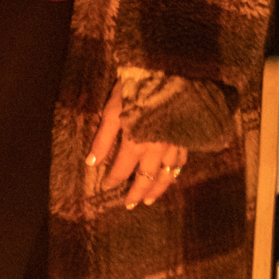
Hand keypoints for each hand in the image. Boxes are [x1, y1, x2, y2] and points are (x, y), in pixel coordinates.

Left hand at [87, 79, 188, 209]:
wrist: (172, 72)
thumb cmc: (137, 88)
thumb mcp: (115, 108)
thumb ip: (103, 138)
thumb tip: (91, 163)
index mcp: (137, 142)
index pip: (122, 169)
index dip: (113, 179)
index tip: (106, 186)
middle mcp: (157, 148)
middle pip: (146, 178)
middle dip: (136, 193)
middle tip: (130, 205)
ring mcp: (175, 143)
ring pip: (167, 174)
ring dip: (157, 189)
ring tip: (150, 200)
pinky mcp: (187, 135)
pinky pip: (182, 161)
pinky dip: (175, 172)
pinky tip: (172, 176)